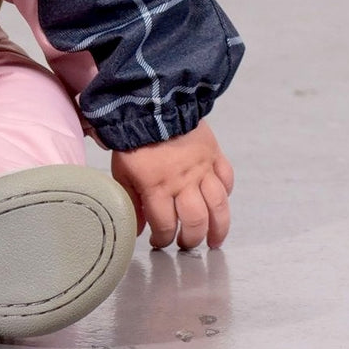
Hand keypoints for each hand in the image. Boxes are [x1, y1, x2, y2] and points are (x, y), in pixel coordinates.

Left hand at [110, 121, 233, 249]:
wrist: (151, 103)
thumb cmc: (132, 138)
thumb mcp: (122, 170)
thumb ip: (130, 200)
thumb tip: (137, 227)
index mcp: (156, 187)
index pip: (165, 225)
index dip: (163, 239)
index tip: (159, 242)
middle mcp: (183, 182)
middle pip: (196, 221)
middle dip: (192, 239)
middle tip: (186, 244)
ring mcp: (202, 169)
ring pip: (218, 206)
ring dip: (218, 227)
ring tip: (214, 240)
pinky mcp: (214, 155)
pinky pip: (227, 179)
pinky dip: (226, 193)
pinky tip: (220, 201)